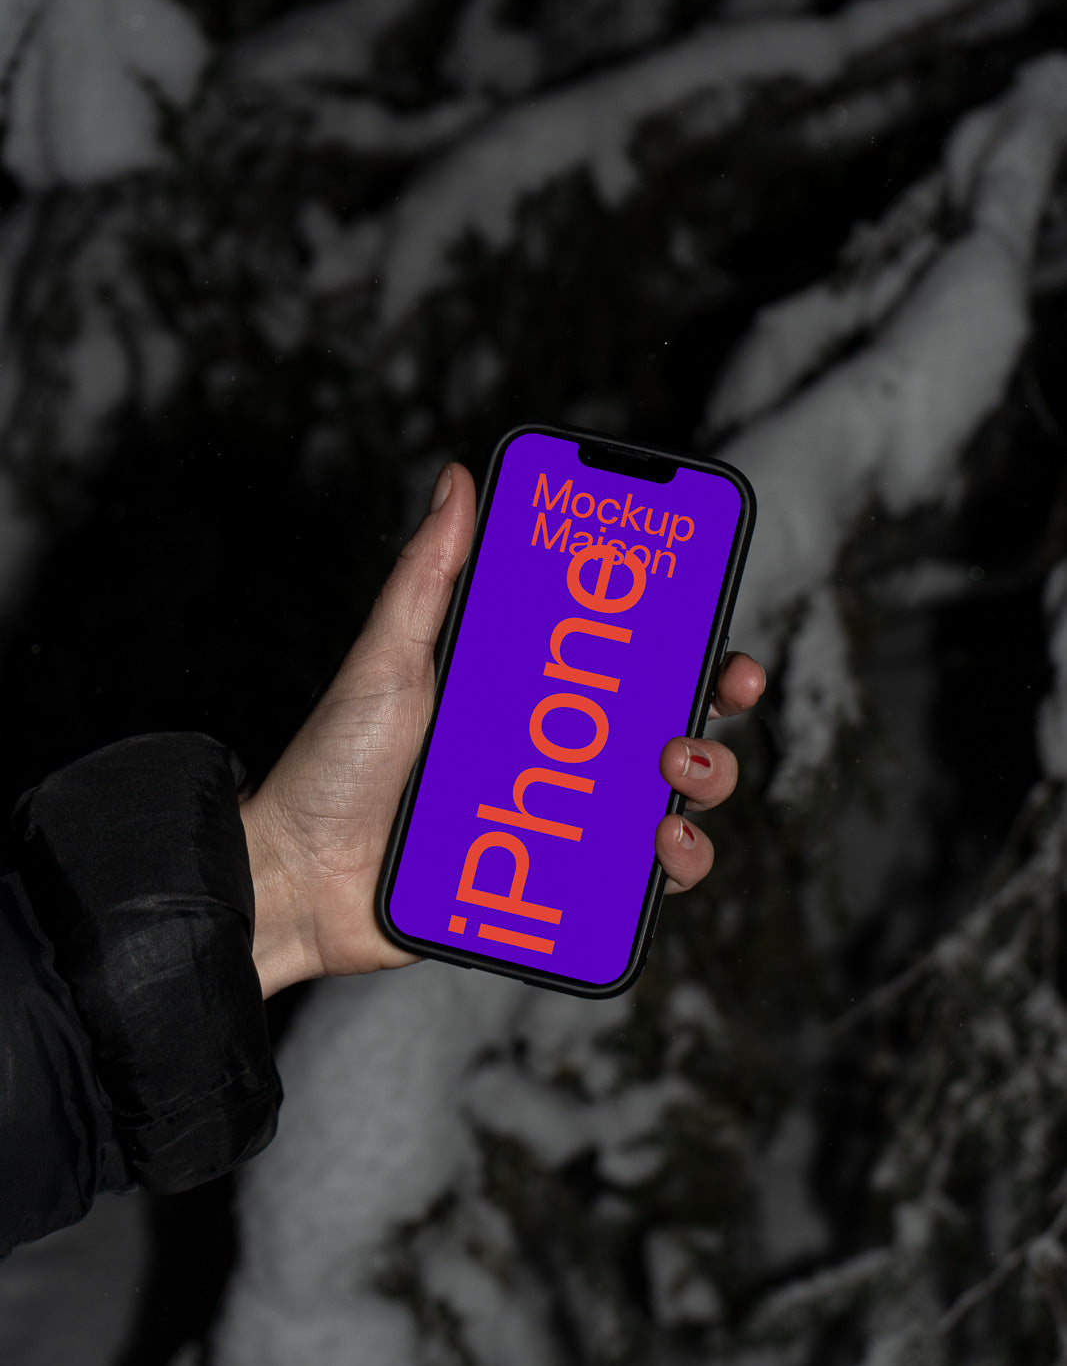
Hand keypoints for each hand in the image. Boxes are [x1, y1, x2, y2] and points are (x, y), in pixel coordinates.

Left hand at [241, 463, 764, 996]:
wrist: (297, 880)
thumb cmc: (334, 766)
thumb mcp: (386, 658)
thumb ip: (428, 575)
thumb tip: (458, 479)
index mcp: (525, 690)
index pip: (623, 655)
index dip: (681, 636)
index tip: (714, 618)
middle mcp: (555, 752)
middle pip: (667, 721)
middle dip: (712, 707)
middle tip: (717, 696)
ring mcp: (560, 819)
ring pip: (668, 800)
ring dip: (705, 783)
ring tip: (673, 776)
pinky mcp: (555, 887)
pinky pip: (634, 881)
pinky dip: (670, 866)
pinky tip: (661, 848)